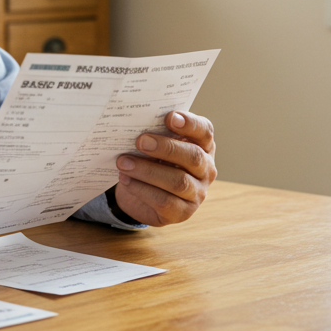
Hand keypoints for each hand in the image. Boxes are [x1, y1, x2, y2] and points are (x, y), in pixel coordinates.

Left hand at [113, 111, 215, 225]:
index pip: (204, 131)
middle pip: (193, 157)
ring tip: (123, 162)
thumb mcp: (157, 144)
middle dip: (165, 148)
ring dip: (148, 171)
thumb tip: (136, 123)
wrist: (142, 194)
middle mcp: (206, 169)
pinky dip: (142, 189)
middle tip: (140, 141)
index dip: (190, 123)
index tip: (170, 117)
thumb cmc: (152, 160)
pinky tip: (125, 179)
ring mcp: (197, 193)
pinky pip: (164, 201)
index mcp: (203, 146)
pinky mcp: (182, 212)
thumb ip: (155, 132)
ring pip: (178, 181)